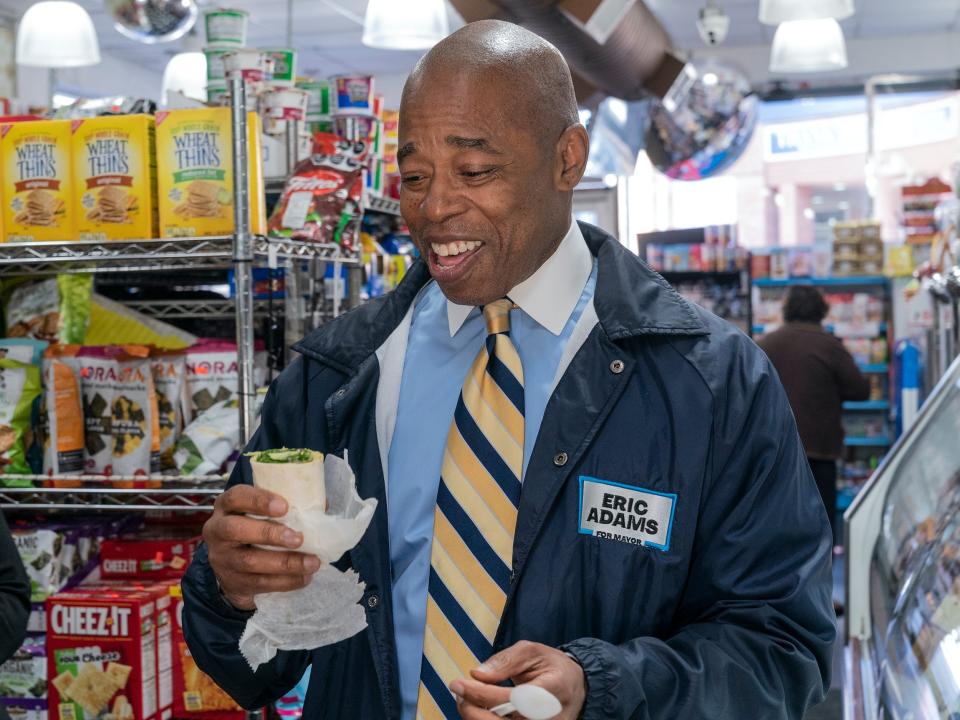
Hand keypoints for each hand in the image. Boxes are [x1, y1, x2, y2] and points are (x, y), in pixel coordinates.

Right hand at [203, 484, 320, 610]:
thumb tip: (322, 506)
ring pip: (249, 561)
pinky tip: (304, 577)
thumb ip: (287, 506)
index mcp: (227, 506)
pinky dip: (286, 581)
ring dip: (285, 563)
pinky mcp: (232, 582)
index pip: (236, 497)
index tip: (285, 506)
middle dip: (269, 533)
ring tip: (312, 562)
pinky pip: (259, 583)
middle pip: (235, 530)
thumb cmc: (256, 528)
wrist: (233, 566)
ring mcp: (222, 558)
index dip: (259, 500)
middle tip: (298, 538)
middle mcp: (217, 530)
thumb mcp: (262, 513)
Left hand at [449, 641, 586, 718]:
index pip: (509, 699)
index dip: (480, 693)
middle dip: (471, 709)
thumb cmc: (553, 667)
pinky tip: (478, 709)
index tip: (457, 683)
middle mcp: (546, 719)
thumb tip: (478, 674)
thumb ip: (506, 661)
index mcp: (550, 692)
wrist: (576, 688)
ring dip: (475, 717)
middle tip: (458, 692)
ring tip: (466, 699)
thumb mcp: (533, 651)